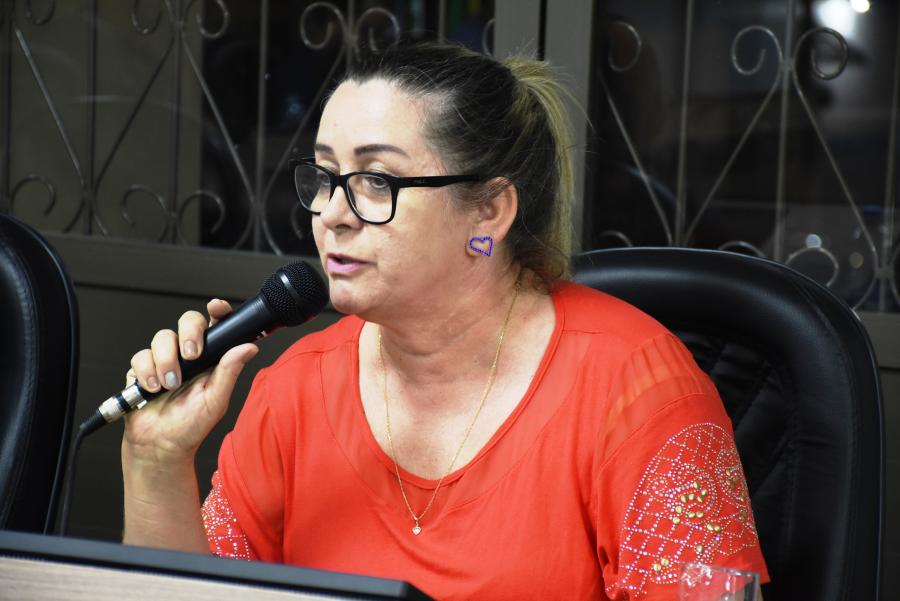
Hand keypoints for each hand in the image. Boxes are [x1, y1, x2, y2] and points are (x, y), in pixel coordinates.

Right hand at [122, 298, 258, 464]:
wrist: (160, 445)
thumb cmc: (192, 425)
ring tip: (170, 386)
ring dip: (166, 362)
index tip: (216, 307)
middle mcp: (188, 354)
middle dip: (189, 333)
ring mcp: (165, 358)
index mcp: (212, 357)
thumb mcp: (216, 400)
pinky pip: (141, 357)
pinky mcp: (143, 368)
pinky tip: (152, 390)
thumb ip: (230, 371)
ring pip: (162, 338)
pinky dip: (147, 373)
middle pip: (187, 321)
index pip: (216, 325)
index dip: (218, 311)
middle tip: (191, 355)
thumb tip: (249, 348)